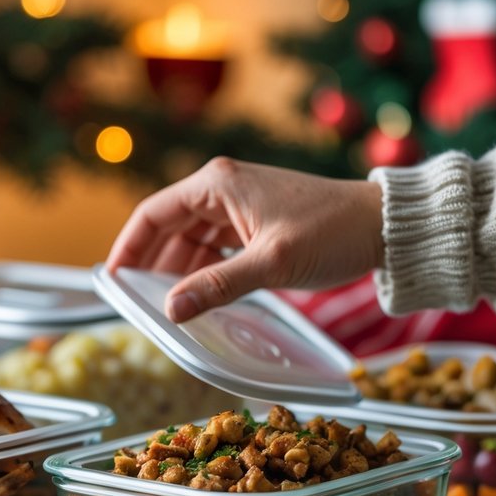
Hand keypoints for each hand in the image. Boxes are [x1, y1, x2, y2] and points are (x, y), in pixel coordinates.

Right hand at [105, 157, 384, 321]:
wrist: (383, 226)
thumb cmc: (332, 232)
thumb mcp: (270, 264)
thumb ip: (217, 286)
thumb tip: (171, 310)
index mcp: (217, 184)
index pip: (153, 215)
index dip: (127, 249)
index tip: (112, 281)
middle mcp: (222, 187)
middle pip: (167, 227)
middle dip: (150, 265)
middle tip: (136, 302)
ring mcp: (239, 203)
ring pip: (190, 239)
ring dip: (177, 270)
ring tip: (166, 305)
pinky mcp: (255, 220)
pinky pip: (214, 245)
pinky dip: (202, 269)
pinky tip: (199, 294)